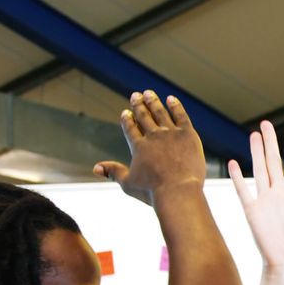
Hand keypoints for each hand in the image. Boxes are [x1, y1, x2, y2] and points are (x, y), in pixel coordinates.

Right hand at [94, 90, 205, 205]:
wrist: (178, 191)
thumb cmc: (153, 191)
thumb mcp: (128, 183)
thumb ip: (113, 172)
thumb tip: (95, 168)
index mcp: (138, 147)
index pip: (130, 128)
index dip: (127, 119)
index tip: (126, 112)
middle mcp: (153, 136)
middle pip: (144, 116)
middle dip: (139, 105)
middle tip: (136, 95)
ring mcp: (171, 134)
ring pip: (160, 113)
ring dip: (154, 102)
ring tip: (149, 93)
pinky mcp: (188, 135)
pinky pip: (181, 116)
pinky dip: (175, 106)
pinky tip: (171, 99)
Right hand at [231, 121, 283, 269]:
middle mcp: (280, 193)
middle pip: (274, 161)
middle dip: (270, 143)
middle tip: (266, 124)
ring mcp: (265, 200)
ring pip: (259, 171)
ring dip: (256, 153)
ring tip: (254, 135)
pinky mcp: (252, 211)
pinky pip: (243, 190)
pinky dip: (238, 178)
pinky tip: (233, 163)